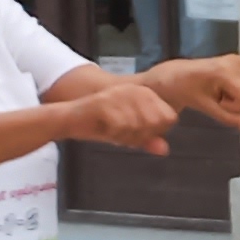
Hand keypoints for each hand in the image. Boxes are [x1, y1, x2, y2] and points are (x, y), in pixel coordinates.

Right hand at [52, 77, 179, 153]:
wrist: (69, 120)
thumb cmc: (102, 126)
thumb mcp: (129, 135)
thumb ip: (147, 140)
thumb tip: (164, 150)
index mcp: (147, 94)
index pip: (170, 118)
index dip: (155, 132)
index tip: (136, 133)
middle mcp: (136, 90)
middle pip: (156, 123)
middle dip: (141, 135)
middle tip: (123, 133)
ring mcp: (120, 94)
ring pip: (139, 125)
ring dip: (126, 136)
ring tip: (112, 130)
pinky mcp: (105, 102)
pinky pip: (121, 126)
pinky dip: (114, 134)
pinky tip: (105, 129)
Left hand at [148, 56, 239, 131]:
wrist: (174, 75)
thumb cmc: (183, 88)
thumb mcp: (205, 107)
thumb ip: (228, 117)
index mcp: (224, 70)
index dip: (234, 105)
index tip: (216, 102)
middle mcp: (235, 61)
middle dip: (234, 101)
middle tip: (214, 97)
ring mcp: (238, 60)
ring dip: (234, 96)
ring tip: (216, 91)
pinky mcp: (239, 60)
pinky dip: (235, 89)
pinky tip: (220, 86)